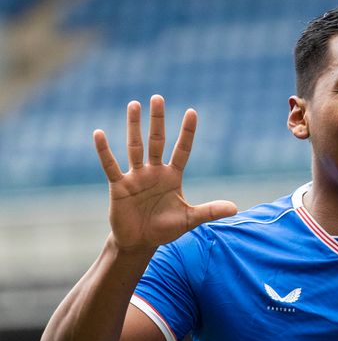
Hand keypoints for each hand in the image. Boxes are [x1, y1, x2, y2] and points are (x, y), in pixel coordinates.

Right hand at [94, 95, 237, 250]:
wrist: (140, 243)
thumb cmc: (165, 229)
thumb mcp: (189, 220)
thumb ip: (210, 211)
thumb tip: (236, 208)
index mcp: (172, 176)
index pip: (182, 150)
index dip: (187, 132)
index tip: (192, 112)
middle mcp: (154, 172)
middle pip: (157, 141)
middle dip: (158, 120)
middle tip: (158, 97)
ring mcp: (136, 177)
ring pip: (135, 147)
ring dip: (134, 127)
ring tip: (134, 104)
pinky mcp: (119, 186)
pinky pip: (110, 165)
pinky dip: (104, 151)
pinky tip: (99, 134)